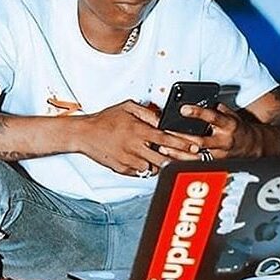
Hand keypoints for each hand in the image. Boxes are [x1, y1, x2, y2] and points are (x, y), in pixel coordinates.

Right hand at [74, 100, 200, 175]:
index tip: (194, 148)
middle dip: (180, 159)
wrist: (84, 134)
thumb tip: (161, 119)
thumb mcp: (127, 107)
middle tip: (192, 160)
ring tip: (168, 160)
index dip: (183, 144)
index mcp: (138, 130)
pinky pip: (140, 172)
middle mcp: (134, 147)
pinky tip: (148, 162)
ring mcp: (128, 160)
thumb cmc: (105, 120)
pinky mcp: (122, 169)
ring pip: (153, 168)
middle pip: (164, 158)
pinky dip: (146, 168)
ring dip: (162, 165)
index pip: (166, 139)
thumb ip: (147, 113)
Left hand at [169, 103, 260, 158]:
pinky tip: (170, 156)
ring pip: (197, 156)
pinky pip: (196, 163)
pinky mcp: (215, 163)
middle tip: (166, 132)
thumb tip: (196, 101)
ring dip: (179, 152)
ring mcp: (219, 154)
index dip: (197, 113)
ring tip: (164, 147)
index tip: (183, 109)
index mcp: (228, 125)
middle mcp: (224, 141)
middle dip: (182, 137)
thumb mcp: (229, 113)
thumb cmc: (236, 127)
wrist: (251, 145)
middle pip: (200, 141)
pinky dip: (182, 160)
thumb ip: (214, 108)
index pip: (212, 117)